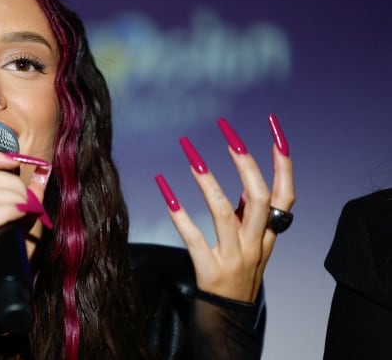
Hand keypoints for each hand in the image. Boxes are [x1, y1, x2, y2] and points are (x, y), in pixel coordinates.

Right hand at [0, 152, 50, 289]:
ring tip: (28, 210)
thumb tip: (43, 173)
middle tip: (29, 199)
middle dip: (13, 183)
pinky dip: (10, 210)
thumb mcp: (15, 225)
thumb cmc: (0, 263)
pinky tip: (21, 214)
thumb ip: (27, 198)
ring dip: (15, 198)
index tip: (15, 161)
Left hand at [155, 115, 294, 301]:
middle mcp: (255, 243)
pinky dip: (179, 214)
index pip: (285, 195)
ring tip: (191, 156)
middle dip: (246, 164)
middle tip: (229, 135)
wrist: (229, 318)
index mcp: (269, 234)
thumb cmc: (240, 273)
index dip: (283, 164)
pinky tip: (165, 191)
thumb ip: (250, 214)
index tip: (275, 133)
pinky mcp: (209, 270)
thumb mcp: (254, 243)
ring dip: (208, 182)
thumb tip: (244, 179)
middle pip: (258, 199)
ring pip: (224, 214)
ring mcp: (233, 257)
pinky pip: (193, 239)